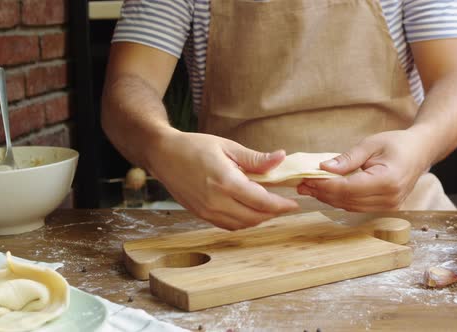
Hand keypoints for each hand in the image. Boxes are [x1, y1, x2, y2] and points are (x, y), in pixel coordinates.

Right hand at [146, 130, 298, 229]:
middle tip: (284, 204)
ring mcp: (207, 211)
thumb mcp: (228, 147)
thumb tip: (281, 158)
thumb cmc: (195, 147)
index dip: (281, 205)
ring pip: (242, 225)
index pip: (262, 202)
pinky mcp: (201, 215)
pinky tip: (249, 210)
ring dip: (259, 218)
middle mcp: (216, 201)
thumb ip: (256, 159)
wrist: (163, 155)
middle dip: (273, 213)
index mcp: (226, 182)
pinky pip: (228, 225)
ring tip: (268, 206)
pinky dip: (243, 221)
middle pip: (255, 217)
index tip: (293, 203)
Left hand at [297, 130, 429, 211]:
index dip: (324, 185)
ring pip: (349, 207)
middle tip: (301, 184)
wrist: (420, 151)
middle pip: (346, 200)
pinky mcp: (386, 208)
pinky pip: (357, 207)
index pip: (347, 188)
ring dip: (328, 198)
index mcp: (387, 181)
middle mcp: (389, 198)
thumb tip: (323, 168)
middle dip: (322, 192)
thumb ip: (347, 159)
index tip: (305, 178)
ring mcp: (389, 206)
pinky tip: (326, 191)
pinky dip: (340, 200)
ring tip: (309, 187)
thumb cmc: (397, 143)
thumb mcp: (370, 144)